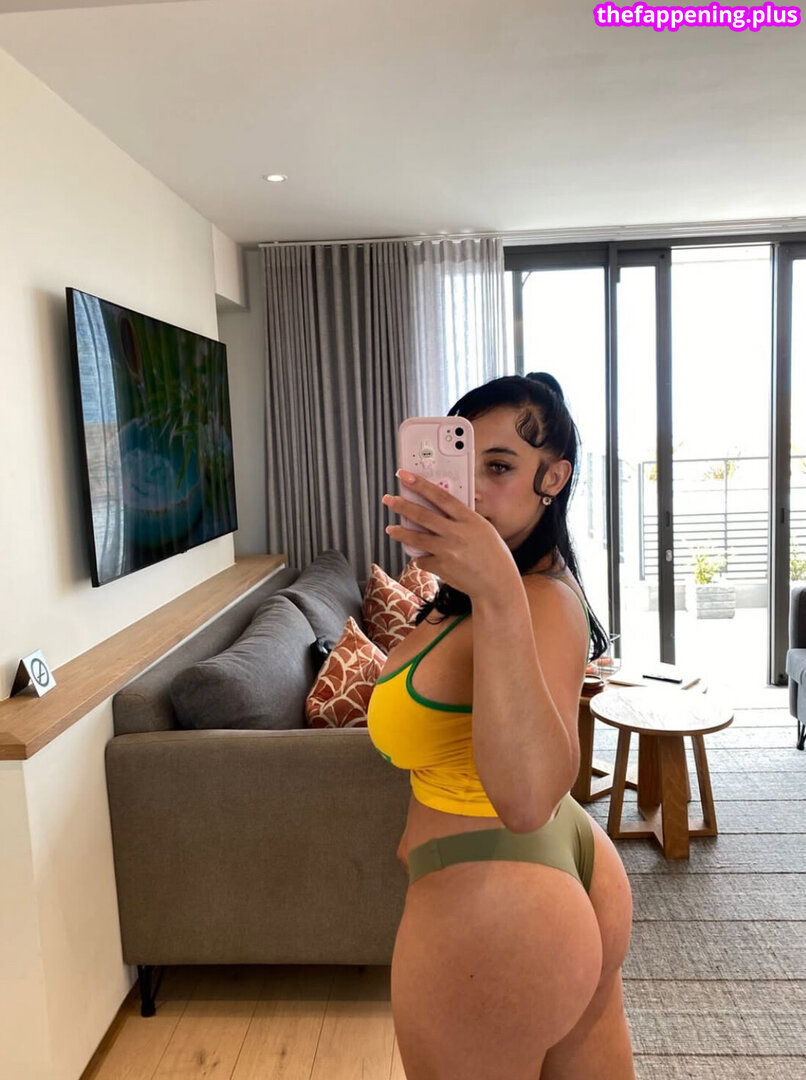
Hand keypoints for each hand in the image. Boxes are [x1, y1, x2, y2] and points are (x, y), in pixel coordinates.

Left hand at [382, 470, 518, 600]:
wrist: (497, 584)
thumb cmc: (493, 555)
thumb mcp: (483, 529)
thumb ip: (463, 518)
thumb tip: (439, 507)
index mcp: (469, 519)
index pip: (440, 496)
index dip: (420, 484)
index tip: (405, 476)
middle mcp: (457, 533)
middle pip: (423, 515)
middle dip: (402, 505)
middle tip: (388, 499)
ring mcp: (447, 551)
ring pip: (415, 538)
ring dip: (399, 532)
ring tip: (391, 529)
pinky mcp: (441, 568)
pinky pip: (422, 559)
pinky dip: (420, 557)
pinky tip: (421, 556)